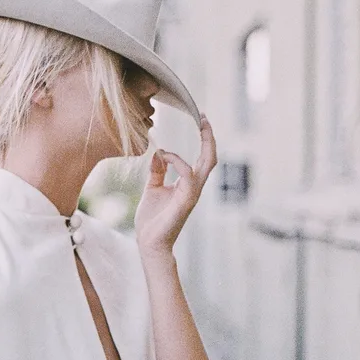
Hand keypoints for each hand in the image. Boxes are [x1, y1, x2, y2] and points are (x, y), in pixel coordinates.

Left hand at [134, 114, 217, 257]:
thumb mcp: (152, 188)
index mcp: (187, 183)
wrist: (149, 242)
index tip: (200, 119)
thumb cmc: (152, 219)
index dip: (203, 139)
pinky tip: (166, 156)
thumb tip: (159, 153)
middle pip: (211, 157)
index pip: (201, 157)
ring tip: (197, 127)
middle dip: (209, 136)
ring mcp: (192, 193)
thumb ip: (157, 172)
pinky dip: (178, 161)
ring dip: (204, 142)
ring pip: (207, 163)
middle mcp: (193, 186)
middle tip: (203, 116)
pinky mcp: (185, 200)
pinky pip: (188, 175)